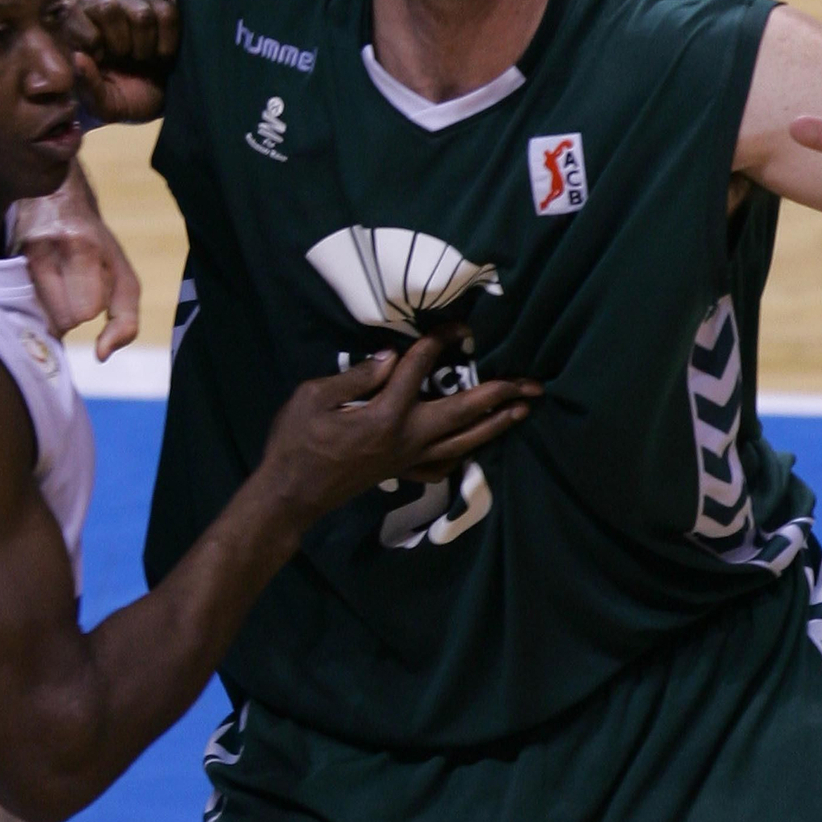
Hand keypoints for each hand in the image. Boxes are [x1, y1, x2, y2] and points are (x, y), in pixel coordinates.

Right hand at [12, 165, 141, 355]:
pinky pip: (15, 307)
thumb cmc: (95, 246)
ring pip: (38, 317)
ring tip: (53, 284)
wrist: (53, 196)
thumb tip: (102, 356)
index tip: (88, 285)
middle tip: (69, 285)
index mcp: (81, 246)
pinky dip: (26, 305)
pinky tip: (32, 285)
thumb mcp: (123, 276)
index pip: (85, 312)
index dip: (90, 306)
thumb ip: (125, 320)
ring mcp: (16, 253)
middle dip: (69, 312)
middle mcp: (45, 246)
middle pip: (61, 319)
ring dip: (48, 309)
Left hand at [67, 0, 179, 123]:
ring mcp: (131, 4)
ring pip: (141, 14)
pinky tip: (160, 54)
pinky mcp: (161, 8)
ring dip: (145, 45)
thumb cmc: (122, 101)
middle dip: (120, 42)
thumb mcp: (103, 105)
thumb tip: (79, 57)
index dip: (93, 41)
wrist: (158, 105)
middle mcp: (101, 8)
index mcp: (76, 27)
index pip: (79, 14)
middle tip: (124, 59)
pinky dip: (168, 41)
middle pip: (109, 7)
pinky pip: (167, 14)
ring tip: (142, 59)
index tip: (100, 60)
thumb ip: (88, 85)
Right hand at [258, 335, 539, 525]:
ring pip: (464, 440)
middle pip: (463, 410)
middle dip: (499, 393)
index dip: (440, 341)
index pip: (420, 366)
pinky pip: (444, 465)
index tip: (459, 326)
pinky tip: (477, 445)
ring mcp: (409, 459)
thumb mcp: (313, 397)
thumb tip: (390, 358)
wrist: (290, 495)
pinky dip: (466, 454)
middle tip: (531, 383)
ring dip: (496, 424)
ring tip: (522, 410)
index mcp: (385, 413)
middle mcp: (407, 437)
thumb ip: (356, 376)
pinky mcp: (404, 473)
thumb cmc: (295, 443)